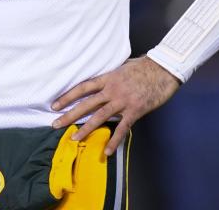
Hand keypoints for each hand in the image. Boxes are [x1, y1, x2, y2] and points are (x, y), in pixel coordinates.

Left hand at [51, 57, 179, 155]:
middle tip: (55, 124)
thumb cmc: (145, 66)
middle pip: (86, 104)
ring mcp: (123, 101)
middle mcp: (112, 90)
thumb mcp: (123, 66)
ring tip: (74, 137)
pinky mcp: (135, 110)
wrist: (163, 69)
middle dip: (69, 114)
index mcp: (108, 78)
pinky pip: (122, 128)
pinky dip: (114, 140)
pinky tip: (107, 151)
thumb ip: (112, 74)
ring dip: (86, 128)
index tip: (55, 105)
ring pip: (100, 116)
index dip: (67, 96)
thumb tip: (104, 78)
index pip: (83, 88)